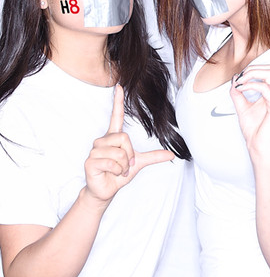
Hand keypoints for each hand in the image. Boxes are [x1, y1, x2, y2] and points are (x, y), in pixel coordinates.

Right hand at [84, 84, 174, 206]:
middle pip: (124, 138)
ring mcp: (95, 150)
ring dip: (124, 166)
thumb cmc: (119, 173)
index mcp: (114, 137)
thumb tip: (171, 154)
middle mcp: (103, 140)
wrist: (106, 190)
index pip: (116, 116)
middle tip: (125, 165)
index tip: (119, 86)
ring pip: (119, 152)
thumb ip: (153, 156)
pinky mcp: (90, 161)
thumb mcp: (139, 163)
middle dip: (130, 155)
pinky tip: (111, 173)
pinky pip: (112, 163)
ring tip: (118, 170)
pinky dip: (117, 171)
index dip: (117, 101)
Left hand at [230, 65, 269, 159]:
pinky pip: (264, 87)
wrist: (257, 147)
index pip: (267, 71)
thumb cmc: (254, 131)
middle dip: (252, 69)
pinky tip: (241, 89)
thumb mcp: (242, 107)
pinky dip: (250, 85)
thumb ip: (238, 93)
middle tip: (239, 78)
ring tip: (240, 82)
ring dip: (251, 74)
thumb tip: (234, 79)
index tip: (237, 79)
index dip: (251, 70)